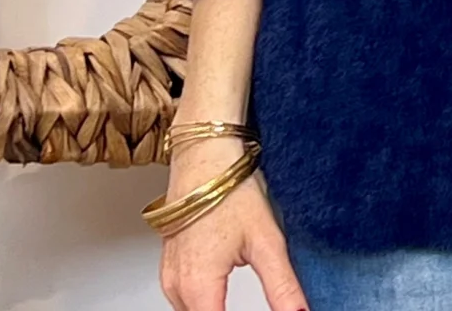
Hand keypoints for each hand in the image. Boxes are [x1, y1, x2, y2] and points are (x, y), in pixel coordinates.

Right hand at [158, 138, 308, 310]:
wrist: (206, 155)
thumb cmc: (231, 190)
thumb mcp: (266, 240)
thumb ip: (282, 286)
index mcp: (198, 287)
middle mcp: (177, 288)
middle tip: (268, 305)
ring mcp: (170, 277)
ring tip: (246, 303)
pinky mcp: (170, 266)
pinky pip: (184, 300)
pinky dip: (205, 303)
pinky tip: (224, 296)